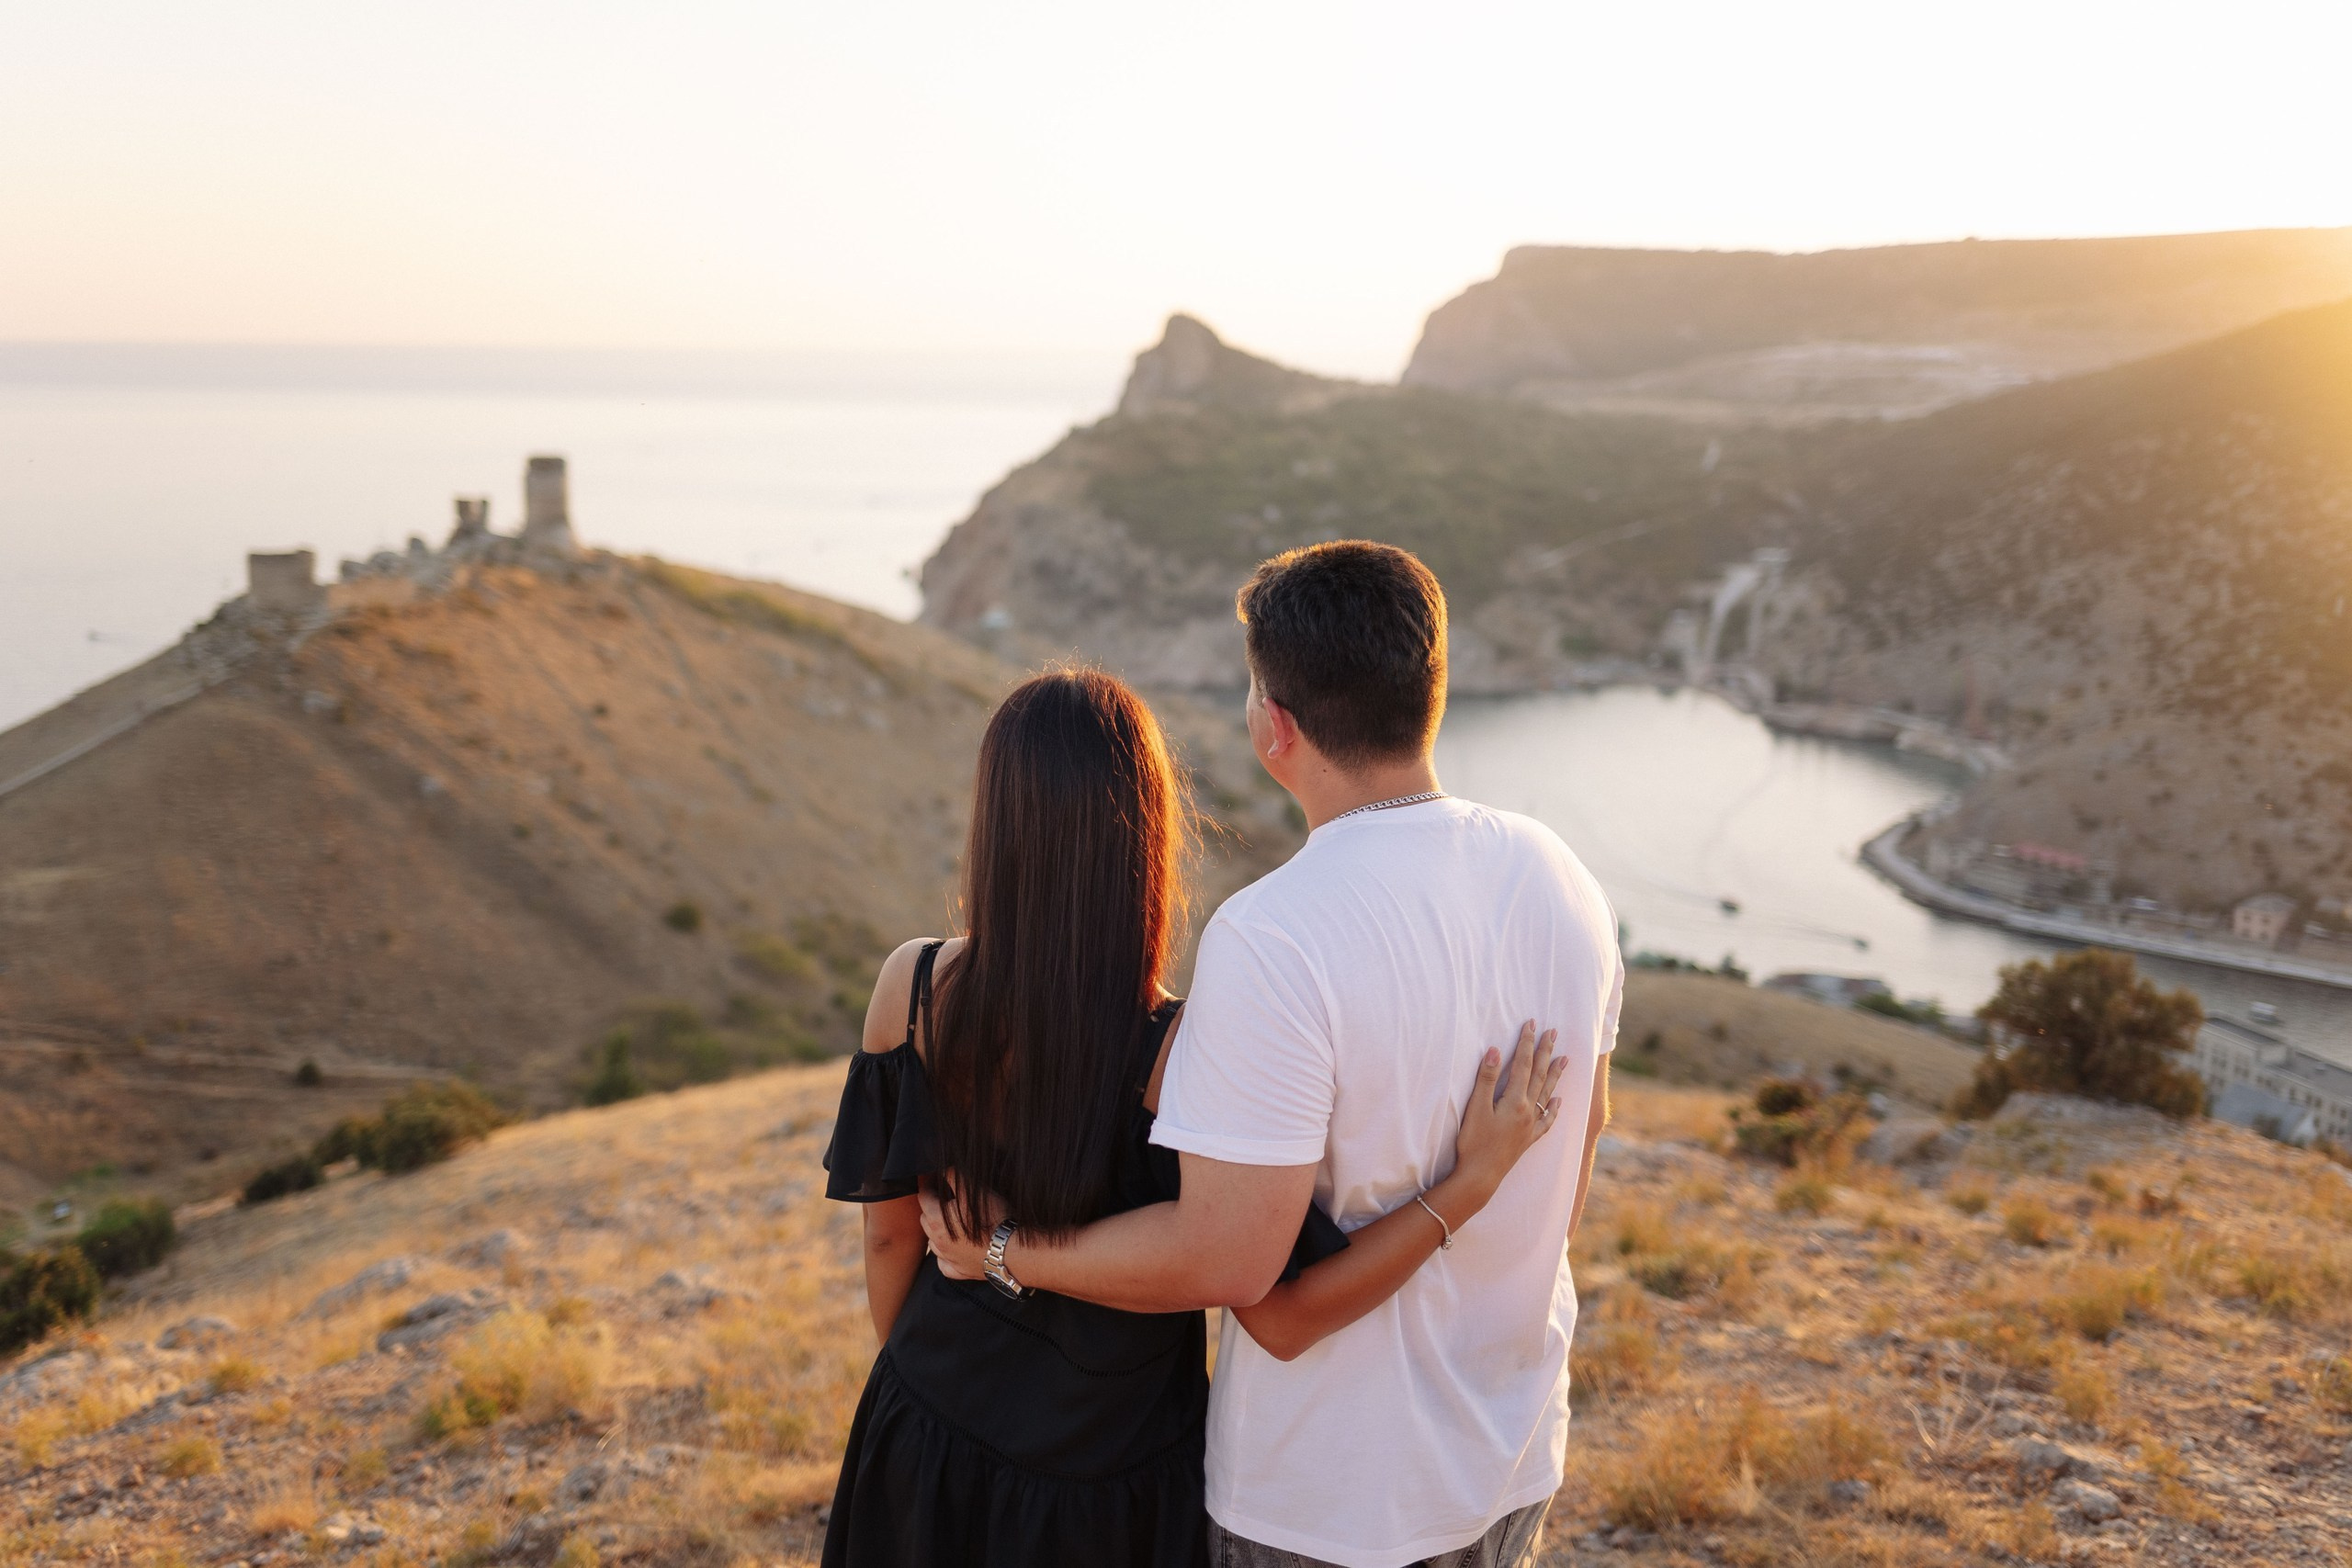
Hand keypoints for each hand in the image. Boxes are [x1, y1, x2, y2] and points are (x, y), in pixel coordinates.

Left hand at [917, 1182, 1003, 1281]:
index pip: (923, 1196)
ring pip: (932, 1242)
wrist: (1012, 1250)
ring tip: (950, 1223)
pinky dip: (945, 1256)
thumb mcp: (973, 1190)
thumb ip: (954, 1177)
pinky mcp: (959, 1271)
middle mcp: (937, 1240)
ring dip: (937, 1232)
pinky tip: (954, 1249)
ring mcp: (947, 1258)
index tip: (934, 1179)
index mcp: (936, 1219)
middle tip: (944, 1199)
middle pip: (925, 1219)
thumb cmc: (994, 1218)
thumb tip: (944, 1170)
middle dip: (931, 1207)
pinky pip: (944, 1264)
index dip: (928, 1185)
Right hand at [1450, 1021, 1565, 1199]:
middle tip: (1553, 1032)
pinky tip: (1559, 1101)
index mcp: (1515, 1101)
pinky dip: (1554, 1109)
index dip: (1526, 1042)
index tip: (1532, 1023)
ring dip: (1556, 1074)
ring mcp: (1530, 1126)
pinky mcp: (1528, 1139)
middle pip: (1539, 1075)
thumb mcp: (1476, 1108)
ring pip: (1547, 1094)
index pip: (1523, 1064)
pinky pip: (1547, 1121)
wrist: (1480, 1177)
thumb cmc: (1474, 1142)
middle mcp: (1528, 1111)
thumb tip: (1497, 1050)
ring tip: (1565, 1058)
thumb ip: (1487, 1079)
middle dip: (1545, 1052)